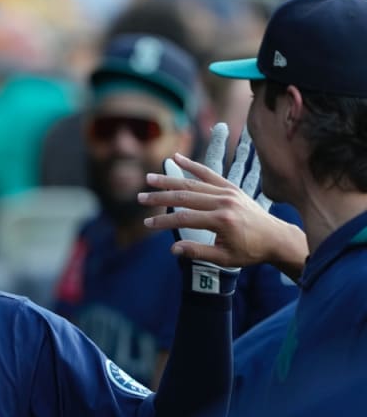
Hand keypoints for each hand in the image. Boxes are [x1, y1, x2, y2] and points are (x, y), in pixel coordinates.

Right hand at [139, 123, 263, 294]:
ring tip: (150, 179)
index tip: (147, 224)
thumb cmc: (250, 252)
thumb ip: (197, 252)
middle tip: (140, 197)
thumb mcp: (224, 258)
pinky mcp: (231, 188)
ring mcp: (228, 192)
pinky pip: (209, 173)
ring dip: (169, 181)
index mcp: (222, 221)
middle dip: (160, 197)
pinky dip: (192, 165)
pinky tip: (176, 158)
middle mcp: (224, 202)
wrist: (277, 239)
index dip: (163, 222)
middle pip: (185, 197)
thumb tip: (173, 249)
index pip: (185, 218)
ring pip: (193, 183)